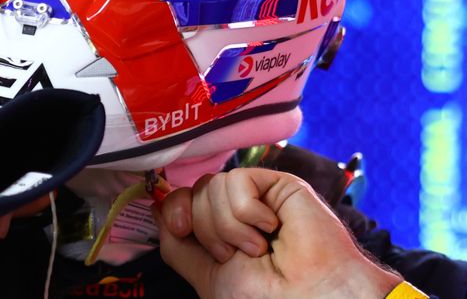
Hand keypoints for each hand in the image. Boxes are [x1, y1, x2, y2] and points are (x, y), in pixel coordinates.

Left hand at [156, 168, 400, 298]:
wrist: (309, 295)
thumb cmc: (266, 297)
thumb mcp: (207, 277)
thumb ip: (178, 246)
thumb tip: (158, 209)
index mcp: (219, 234)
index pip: (182, 202)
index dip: (174, 210)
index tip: (180, 229)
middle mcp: (236, 212)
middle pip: (194, 192)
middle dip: (207, 229)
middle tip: (236, 255)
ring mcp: (257, 197)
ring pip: (212, 186)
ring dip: (231, 227)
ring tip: (259, 248)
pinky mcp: (277, 184)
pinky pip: (237, 180)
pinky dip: (249, 211)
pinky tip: (271, 228)